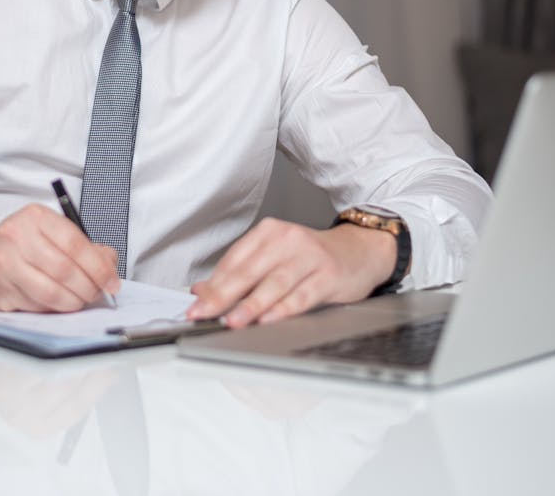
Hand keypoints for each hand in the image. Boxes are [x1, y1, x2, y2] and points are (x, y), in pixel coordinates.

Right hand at [0, 204, 119, 311]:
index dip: (99, 267)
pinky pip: (37, 305)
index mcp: (35, 217)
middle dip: (89, 287)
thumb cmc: (18, 245)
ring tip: (80, 301)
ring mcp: (5, 264)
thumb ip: (82, 246)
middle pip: (65, 269)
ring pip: (52, 292)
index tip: (111, 282)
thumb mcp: (49, 234)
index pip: (76, 243)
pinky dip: (55, 309)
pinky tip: (58, 303)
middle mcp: (16, 236)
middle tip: (97, 294)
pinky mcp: (0, 290)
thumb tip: (109, 265)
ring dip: (74, 302)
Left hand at [185, 218, 395, 327]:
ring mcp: (309, 256)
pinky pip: (301, 295)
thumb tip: (202, 290)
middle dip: (222, 296)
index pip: (234, 260)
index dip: (213, 285)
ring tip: (232, 320)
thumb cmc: (311, 257)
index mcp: (268, 233)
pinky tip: (268, 320)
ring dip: (250, 305)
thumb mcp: (274, 258)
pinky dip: (283, 308)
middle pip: (248, 271)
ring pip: (273, 284)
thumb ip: (240, 273)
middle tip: (203, 313)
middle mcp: (287, 240)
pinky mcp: (327, 275)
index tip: (196, 305)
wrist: (359, 250)